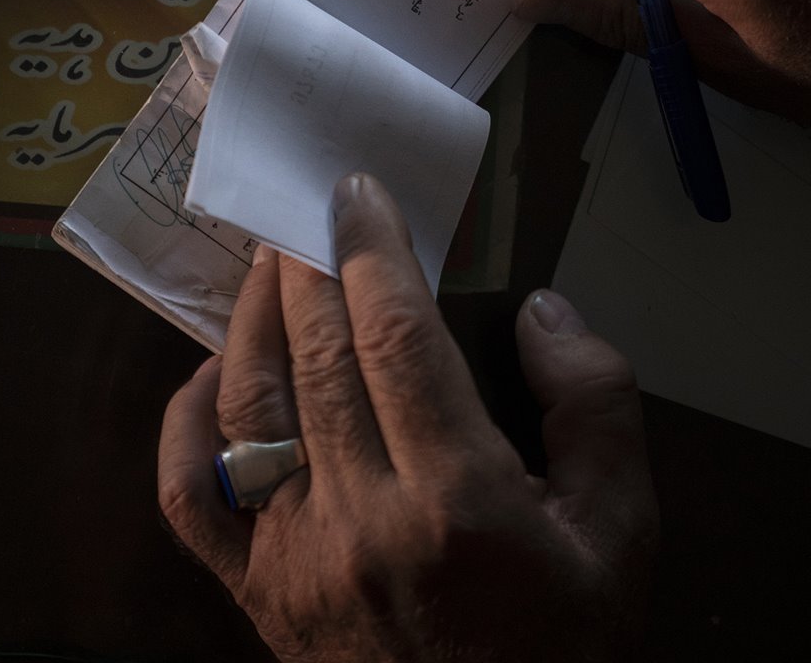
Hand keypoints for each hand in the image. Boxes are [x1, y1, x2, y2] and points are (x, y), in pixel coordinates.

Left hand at [158, 174, 657, 662]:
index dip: (372, 251)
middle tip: (310, 210)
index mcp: (458, 499)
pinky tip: (214, 374)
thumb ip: (597, 409)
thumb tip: (541, 310)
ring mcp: (293, 556)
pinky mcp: (252, 590)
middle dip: (310, 264)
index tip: (358, 194)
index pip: (396, 335)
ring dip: (255, 317)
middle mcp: (362, 519)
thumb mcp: (624, 534)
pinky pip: (189, 493)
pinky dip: (186, 420)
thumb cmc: (561, 647)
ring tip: (272, 264)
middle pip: (317, 353)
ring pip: (250, 404)